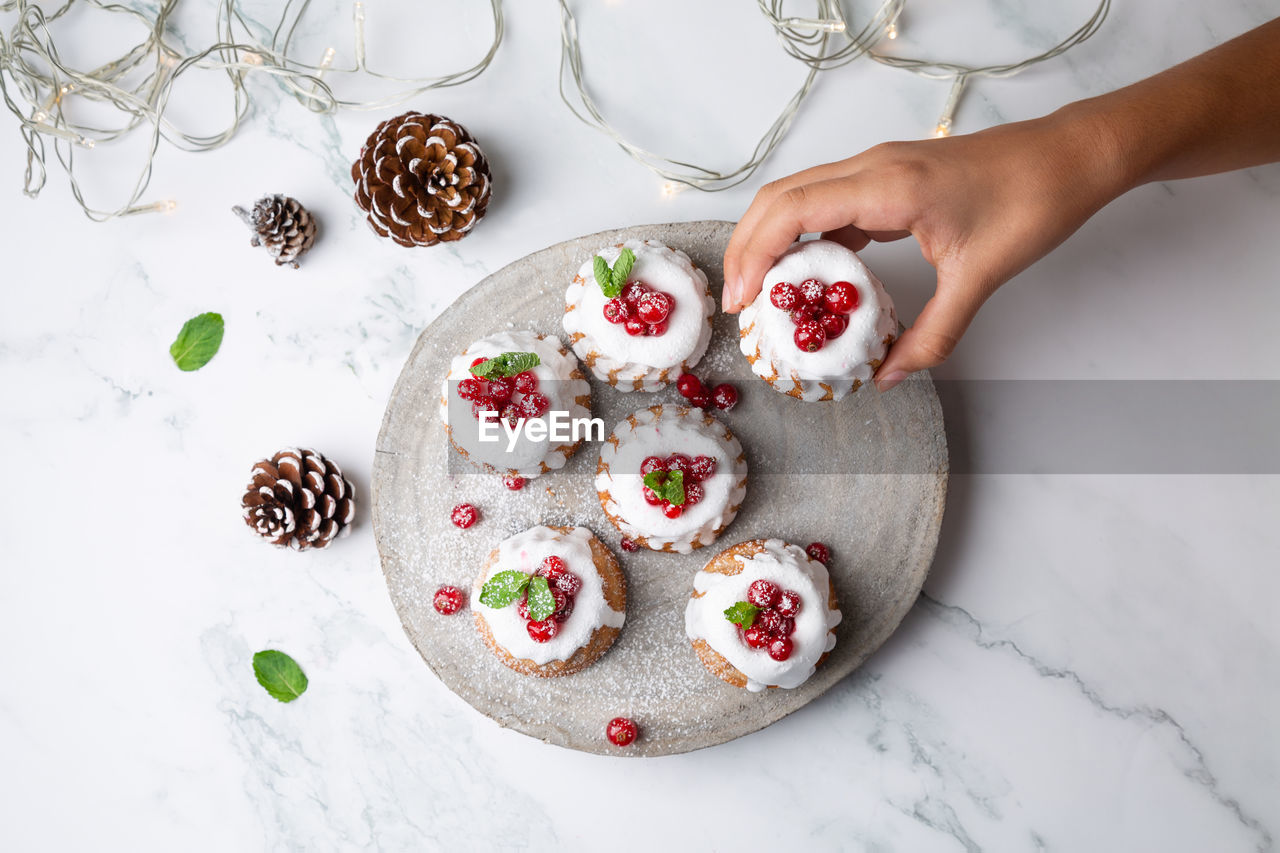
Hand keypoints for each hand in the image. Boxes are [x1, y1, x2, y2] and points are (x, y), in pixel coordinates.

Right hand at [722, 109, 1123, 389]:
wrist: (1069, 157)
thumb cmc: (1031, 202)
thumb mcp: (979, 277)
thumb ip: (933, 333)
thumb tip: (891, 375)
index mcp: (887, 185)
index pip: (793, 210)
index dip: (755, 254)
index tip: (740, 299)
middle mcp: (872, 169)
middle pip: (779, 198)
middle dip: (746, 247)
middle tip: (736, 303)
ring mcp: (877, 170)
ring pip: (798, 196)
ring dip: (770, 239)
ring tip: (761, 292)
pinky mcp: (887, 179)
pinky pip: (828, 202)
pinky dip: (804, 235)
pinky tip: (808, 274)